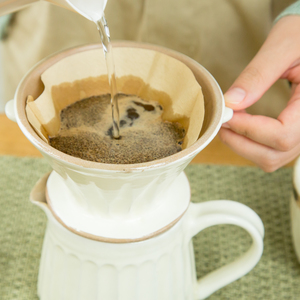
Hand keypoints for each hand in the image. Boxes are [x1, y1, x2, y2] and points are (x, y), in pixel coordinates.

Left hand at [219, 15, 299, 171]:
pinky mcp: (294, 135)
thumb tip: (230, 103)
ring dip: (243, 146)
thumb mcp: (282, 48)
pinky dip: (250, 145)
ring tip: (229, 122)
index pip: (282, 135)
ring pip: (270, 159)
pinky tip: (240, 125)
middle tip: (221, 121)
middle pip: (273, 155)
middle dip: (240, 142)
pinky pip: (271, 153)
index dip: (249, 129)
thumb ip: (257, 75)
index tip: (226, 115)